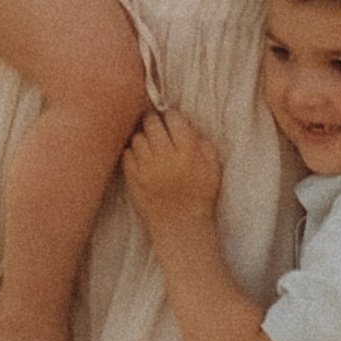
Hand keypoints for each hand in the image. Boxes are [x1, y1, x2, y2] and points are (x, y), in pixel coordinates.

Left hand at [122, 108, 222, 227]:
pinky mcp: (133, 178)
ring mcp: (146, 168)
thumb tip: (187, 123)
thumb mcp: (213, 168)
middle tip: (155, 122)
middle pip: (151, 123)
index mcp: (188, 153)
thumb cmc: (199, 195)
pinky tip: (141, 157)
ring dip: (143, 136)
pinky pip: (127, 153)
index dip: (171, 114)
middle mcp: (165, 158)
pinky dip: (133, 152)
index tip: (170, 116)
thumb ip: (203, 143)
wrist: (180, 225)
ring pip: (137, 137)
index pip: (174, 119)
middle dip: (153, 119)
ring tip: (149, 143)